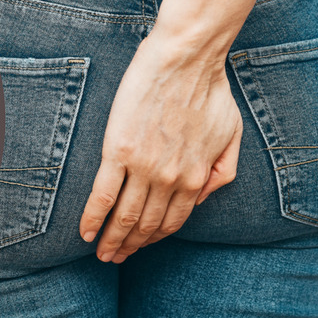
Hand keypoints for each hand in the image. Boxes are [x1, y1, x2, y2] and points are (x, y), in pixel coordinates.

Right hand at [78, 31, 242, 262]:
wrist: (187, 58)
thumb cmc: (210, 89)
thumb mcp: (232, 134)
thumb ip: (222, 172)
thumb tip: (202, 199)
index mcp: (196, 176)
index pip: (172, 221)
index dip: (153, 240)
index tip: (139, 248)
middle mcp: (171, 179)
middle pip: (145, 225)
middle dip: (130, 247)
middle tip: (115, 258)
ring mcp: (144, 167)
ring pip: (124, 216)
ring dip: (112, 240)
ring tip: (101, 252)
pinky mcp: (119, 151)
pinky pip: (103, 195)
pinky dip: (92, 219)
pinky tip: (85, 233)